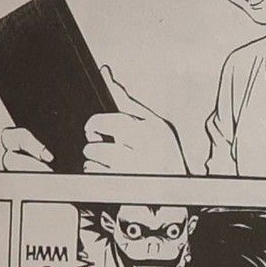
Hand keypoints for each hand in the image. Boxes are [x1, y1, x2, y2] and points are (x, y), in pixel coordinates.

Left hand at [0, 68, 184, 173]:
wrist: (173, 193)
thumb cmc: (161, 154)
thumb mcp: (153, 124)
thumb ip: (127, 101)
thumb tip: (106, 73)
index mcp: (153, 128)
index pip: (114, 117)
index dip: (96, 122)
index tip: (93, 127)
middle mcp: (146, 147)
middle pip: (98, 133)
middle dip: (92, 136)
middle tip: (96, 141)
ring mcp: (134, 168)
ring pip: (93, 153)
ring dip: (92, 156)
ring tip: (104, 159)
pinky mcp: (124, 185)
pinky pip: (93, 172)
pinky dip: (93, 171)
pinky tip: (104, 172)